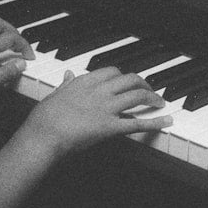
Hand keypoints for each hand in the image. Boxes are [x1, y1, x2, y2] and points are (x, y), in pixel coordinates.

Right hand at [16, 67, 172, 155]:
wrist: (42, 136)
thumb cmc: (42, 120)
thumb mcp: (52, 95)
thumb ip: (65, 85)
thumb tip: (68, 75)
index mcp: (84, 82)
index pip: (110, 71)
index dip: (122, 76)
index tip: (126, 81)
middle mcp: (98, 91)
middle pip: (129, 80)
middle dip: (142, 83)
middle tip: (148, 89)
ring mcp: (106, 108)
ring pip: (137, 96)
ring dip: (151, 97)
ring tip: (159, 102)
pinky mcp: (110, 127)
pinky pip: (137, 122)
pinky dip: (155, 121)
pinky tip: (166, 120)